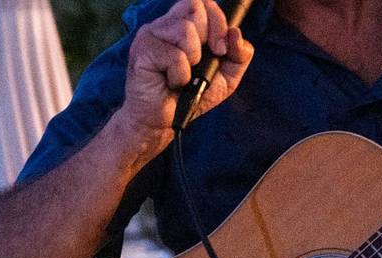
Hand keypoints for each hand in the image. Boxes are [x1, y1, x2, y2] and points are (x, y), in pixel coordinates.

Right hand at [118, 0, 254, 156]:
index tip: (221, 49)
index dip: (218, 21)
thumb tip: (236, 33)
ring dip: (193, 60)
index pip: (203, 3)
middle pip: (196, 7)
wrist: (165, 122)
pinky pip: (175, 55)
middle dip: (209, 37)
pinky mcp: (143, 50)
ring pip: (186, 30)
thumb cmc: (190, 96)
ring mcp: (151, 35)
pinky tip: (172, 82)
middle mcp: (165, 25)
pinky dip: (181, 75)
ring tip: (183, 75)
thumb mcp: (226, 77)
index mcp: (182, 24)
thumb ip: (239, 55)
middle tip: (201, 62)